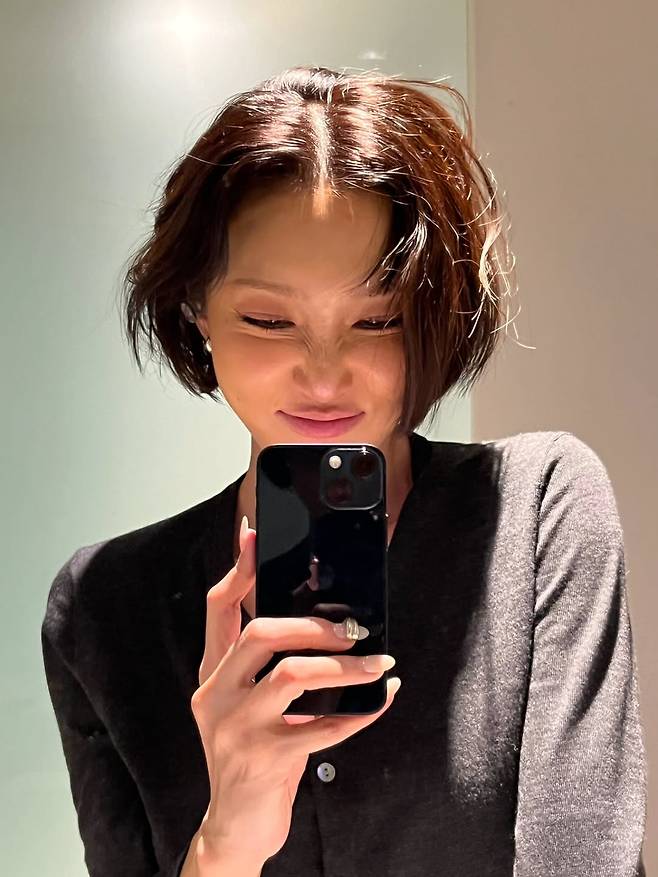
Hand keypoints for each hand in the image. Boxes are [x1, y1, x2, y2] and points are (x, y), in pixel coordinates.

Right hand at [190, 517, 401, 865]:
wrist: (236, 826)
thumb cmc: (251, 754)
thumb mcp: (245, 702)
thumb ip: (266, 664)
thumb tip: (318, 617)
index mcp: (213, 673)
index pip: (218, 609)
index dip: (238, 570)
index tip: (255, 535)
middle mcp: (217, 695)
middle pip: (260, 634)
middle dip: (313, 623)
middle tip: (353, 627)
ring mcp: (237, 728)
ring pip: (293, 676)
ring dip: (346, 665)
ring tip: (377, 662)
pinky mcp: (264, 759)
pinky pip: (324, 727)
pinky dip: (361, 711)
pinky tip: (380, 700)